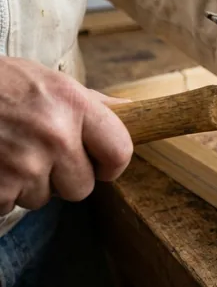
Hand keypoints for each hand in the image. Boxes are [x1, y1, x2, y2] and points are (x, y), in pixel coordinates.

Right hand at [0, 57, 132, 214]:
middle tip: (37, 153)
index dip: (111, 164)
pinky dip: (0, 192)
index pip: (120, 151)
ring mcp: (25, 162)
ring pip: (44, 198)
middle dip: (62, 177)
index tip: (100, 165)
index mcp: (73, 103)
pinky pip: (10, 205)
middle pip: (82, 187)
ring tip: (7, 152)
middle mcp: (55, 134)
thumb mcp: (48, 81)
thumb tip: (134, 111)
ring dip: (27, 184)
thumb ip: (90, 103)